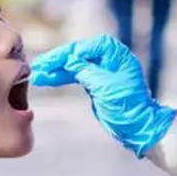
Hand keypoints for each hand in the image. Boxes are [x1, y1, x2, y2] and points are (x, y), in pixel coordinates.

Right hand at [30, 34, 176, 156]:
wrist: (138, 127)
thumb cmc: (128, 106)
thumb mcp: (104, 86)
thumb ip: (85, 70)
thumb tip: (69, 60)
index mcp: (115, 54)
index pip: (84, 48)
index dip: (65, 54)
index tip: (49, 62)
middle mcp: (108, 59)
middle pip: (77, 55)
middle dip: (57, 62)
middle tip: (37, 67)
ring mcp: (102, 71)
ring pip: (74, 66)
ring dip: (56, 71)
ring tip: (37, 75)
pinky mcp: (97, 84)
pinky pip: (76, 77)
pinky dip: (62, 78)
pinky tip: (47, 79)